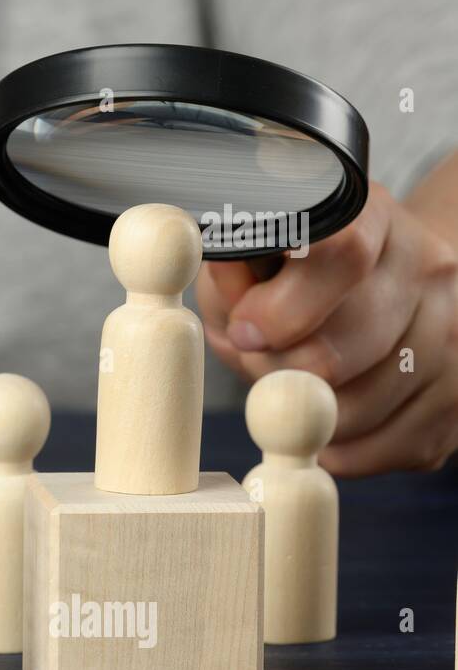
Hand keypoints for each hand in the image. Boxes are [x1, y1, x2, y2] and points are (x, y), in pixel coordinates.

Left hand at [198, 181, 457, 476]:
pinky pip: (379, 448)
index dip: (285, 306)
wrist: (386, 294)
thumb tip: (241, 323)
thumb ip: (232, 285)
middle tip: (262, 365)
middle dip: (284, 371)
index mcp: (372, 221)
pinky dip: (336, 445)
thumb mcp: (250, 266)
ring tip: (295, 386)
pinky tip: (327, 415)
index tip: (246, 332)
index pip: (342, 254)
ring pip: (361, 406)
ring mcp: (454, 334)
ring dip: (307, 413)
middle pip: (349, 344)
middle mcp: (428, 270)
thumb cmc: (296, 281)